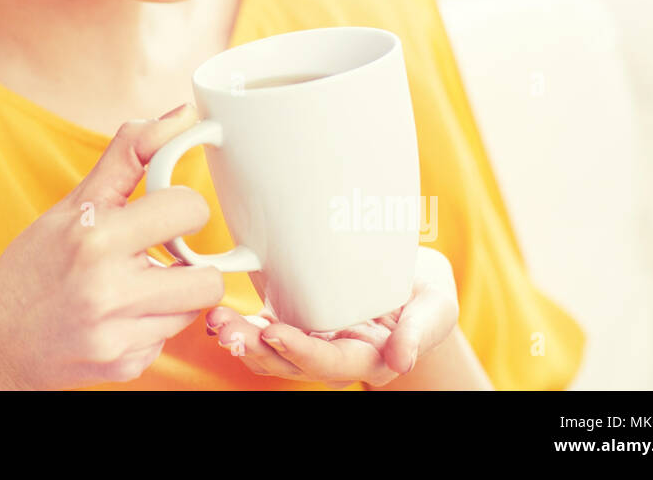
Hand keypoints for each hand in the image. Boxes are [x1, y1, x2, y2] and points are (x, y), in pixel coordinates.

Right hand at [0, 104, 224, 389]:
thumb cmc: (33, 267)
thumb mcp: (73, 204)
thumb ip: (130, 155)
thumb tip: (183, 116)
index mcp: (95, 237)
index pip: (188, 210)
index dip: (183, 208)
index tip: (166, 212)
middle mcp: (109, 289)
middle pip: (209, 278)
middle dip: (192, 262)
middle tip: (162, 254)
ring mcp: (118, 335)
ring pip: (193, 309)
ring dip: (174, 295)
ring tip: (135, 285)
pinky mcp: (126, 366)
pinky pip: (168, 338)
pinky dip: (152, 325)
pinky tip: (119, 317)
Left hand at [205, 244, 458, 386]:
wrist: (414, 289)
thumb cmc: (426, 297)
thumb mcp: (436, 307)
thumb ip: (421, 332)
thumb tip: (402, 359)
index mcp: (370, 357)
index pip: (330, 361)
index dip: (300, 350)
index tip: (273, 330)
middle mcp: (336, 355)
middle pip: (291, 363)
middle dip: (256, 348)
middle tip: (226, 329)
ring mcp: (314, 341)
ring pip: (271, 352)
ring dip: (241, 338)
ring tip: (217, 321)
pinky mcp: (299, 322)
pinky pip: (266, 332)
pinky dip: (243, 326)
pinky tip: (220, 315)